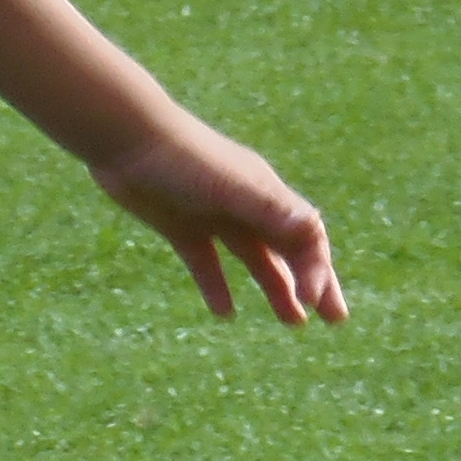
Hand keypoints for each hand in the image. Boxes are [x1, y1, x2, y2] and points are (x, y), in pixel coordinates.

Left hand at [85, 114, 345, 325]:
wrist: (125, 137)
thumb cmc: (183, 158)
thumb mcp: (230, 187)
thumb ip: (270, 209)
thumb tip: (313, 228)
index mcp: (265, 195)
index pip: (307, 237)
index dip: (317, 269)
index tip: (313, 301)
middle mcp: (246, 206)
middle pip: (290, 251)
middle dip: (314, 283)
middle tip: (336, 319)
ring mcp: (215, 216)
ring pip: (255, 259)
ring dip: (276, 288)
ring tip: (295, 322)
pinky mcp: (181, 227)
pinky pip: (206, 263)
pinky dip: (216, 287)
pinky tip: (225, 314)